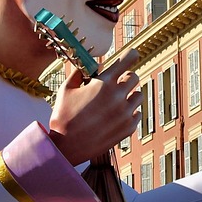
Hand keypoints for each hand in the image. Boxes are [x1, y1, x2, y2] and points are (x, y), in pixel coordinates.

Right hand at [48, 50, 142, 165]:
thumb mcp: (66, 89)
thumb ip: (80, 72)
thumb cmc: (63, 116)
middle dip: (125, 77)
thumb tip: (90, 65)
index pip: (127, 60)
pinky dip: (129, 113)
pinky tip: (117, 115)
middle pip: (134, 77)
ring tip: (115, 102)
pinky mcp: (128, 128)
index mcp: (103, 83)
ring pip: (138, 96)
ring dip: (129, 95)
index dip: (130, 55)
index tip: (132, 54)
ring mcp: (125, 113)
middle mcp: (118, 96)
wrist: (66, 147)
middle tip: (116, 83)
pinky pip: (137, 114)